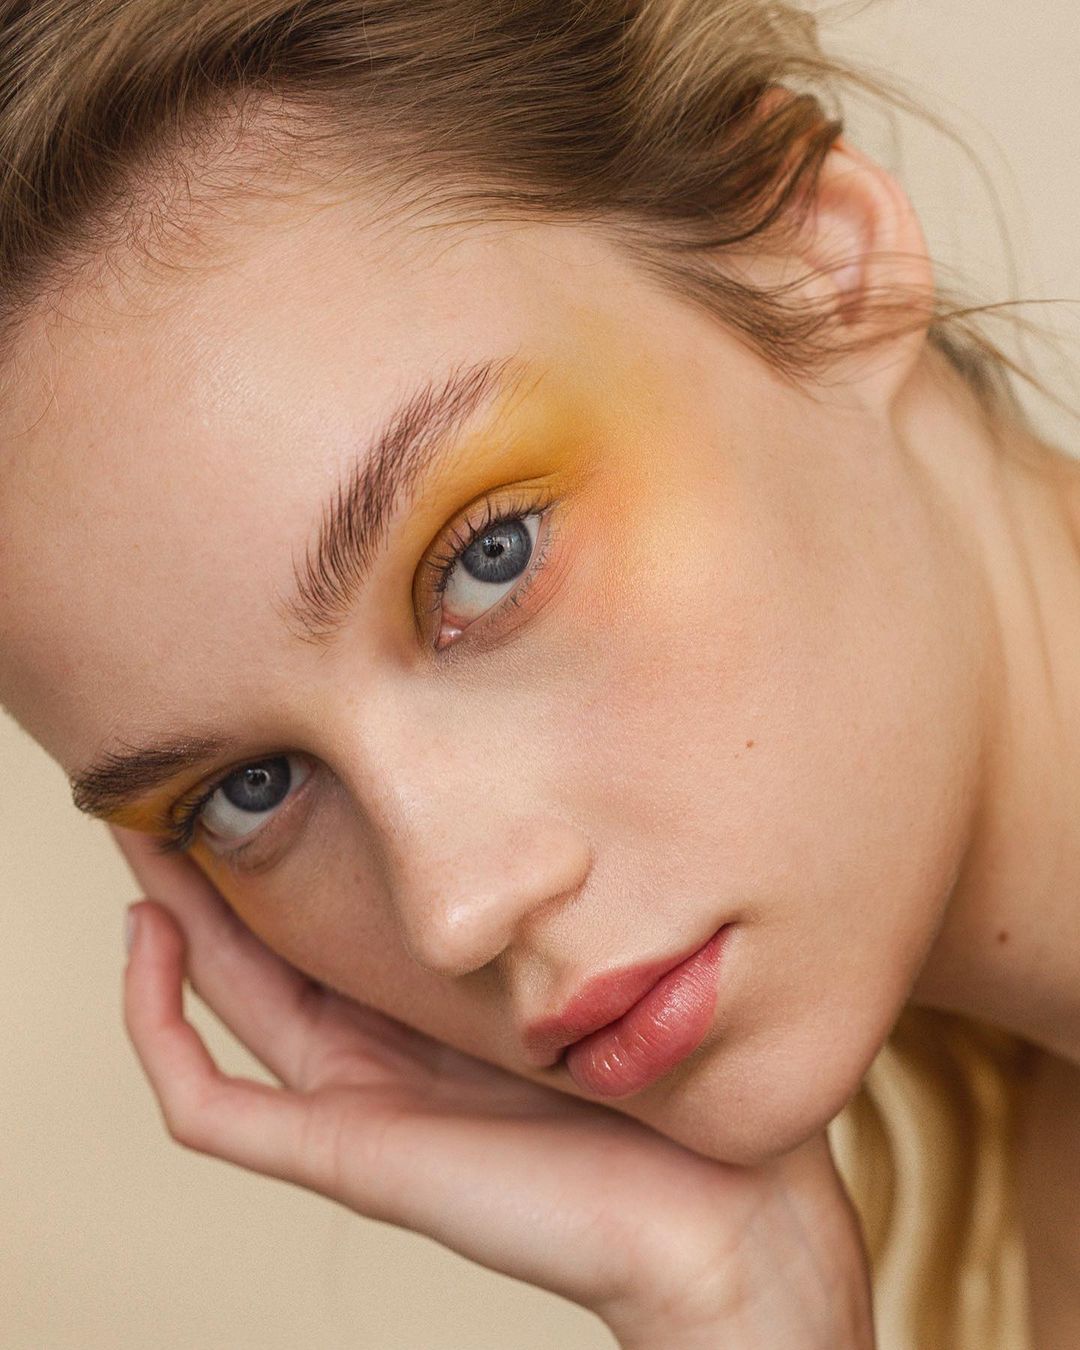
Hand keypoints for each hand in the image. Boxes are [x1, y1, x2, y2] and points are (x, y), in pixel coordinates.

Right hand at [114, 826, 874, 1348]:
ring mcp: (350, 1102)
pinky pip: (209, 1105)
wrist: (711, 1205)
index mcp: (422, 1008)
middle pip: (250, 949)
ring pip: (217, 1006)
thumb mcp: (587, 950)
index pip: (319, 920)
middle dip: (202, 870)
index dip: (274, 850)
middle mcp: (373, 1049)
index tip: (261, 759)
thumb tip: (542, 771)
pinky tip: (151, 939)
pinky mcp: (345, 1154)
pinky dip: (159, 1027)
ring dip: (166, 924)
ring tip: (137, 838)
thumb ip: (546, 887)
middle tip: (166, 783)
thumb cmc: (660, 1075)